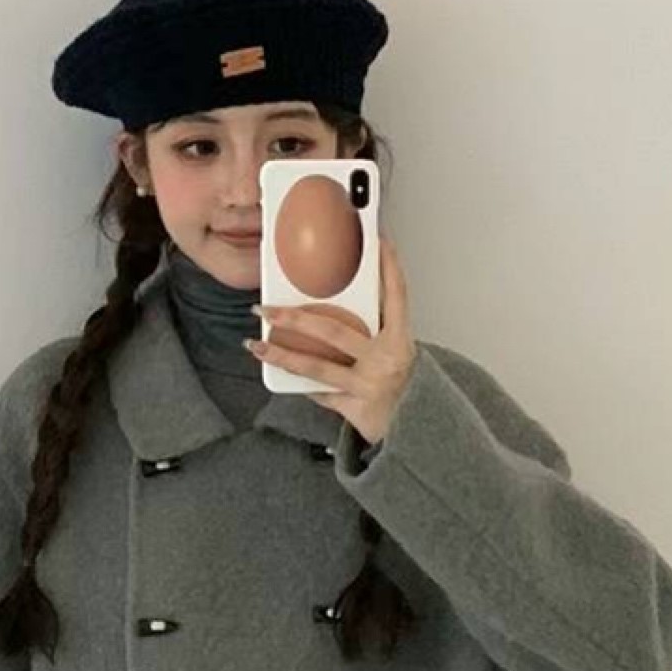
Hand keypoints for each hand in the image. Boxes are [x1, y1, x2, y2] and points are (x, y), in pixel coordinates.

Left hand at [246, 235, 415, 447]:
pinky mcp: (355, 407)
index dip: (389, 268)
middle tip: (268, 307)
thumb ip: (377, 325)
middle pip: (334, 331)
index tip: (378, 241)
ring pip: (317, 367)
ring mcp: (368, 385)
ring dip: (282, 355)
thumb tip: (343, 296)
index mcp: (400, 340)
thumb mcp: (397, 350)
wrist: (415, 429)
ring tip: (256, 344)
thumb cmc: (400, 385)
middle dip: (296, 318)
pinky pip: (321, 392)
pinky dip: (302, 383)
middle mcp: (386, 360)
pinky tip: (281, 372)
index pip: (397, 296)